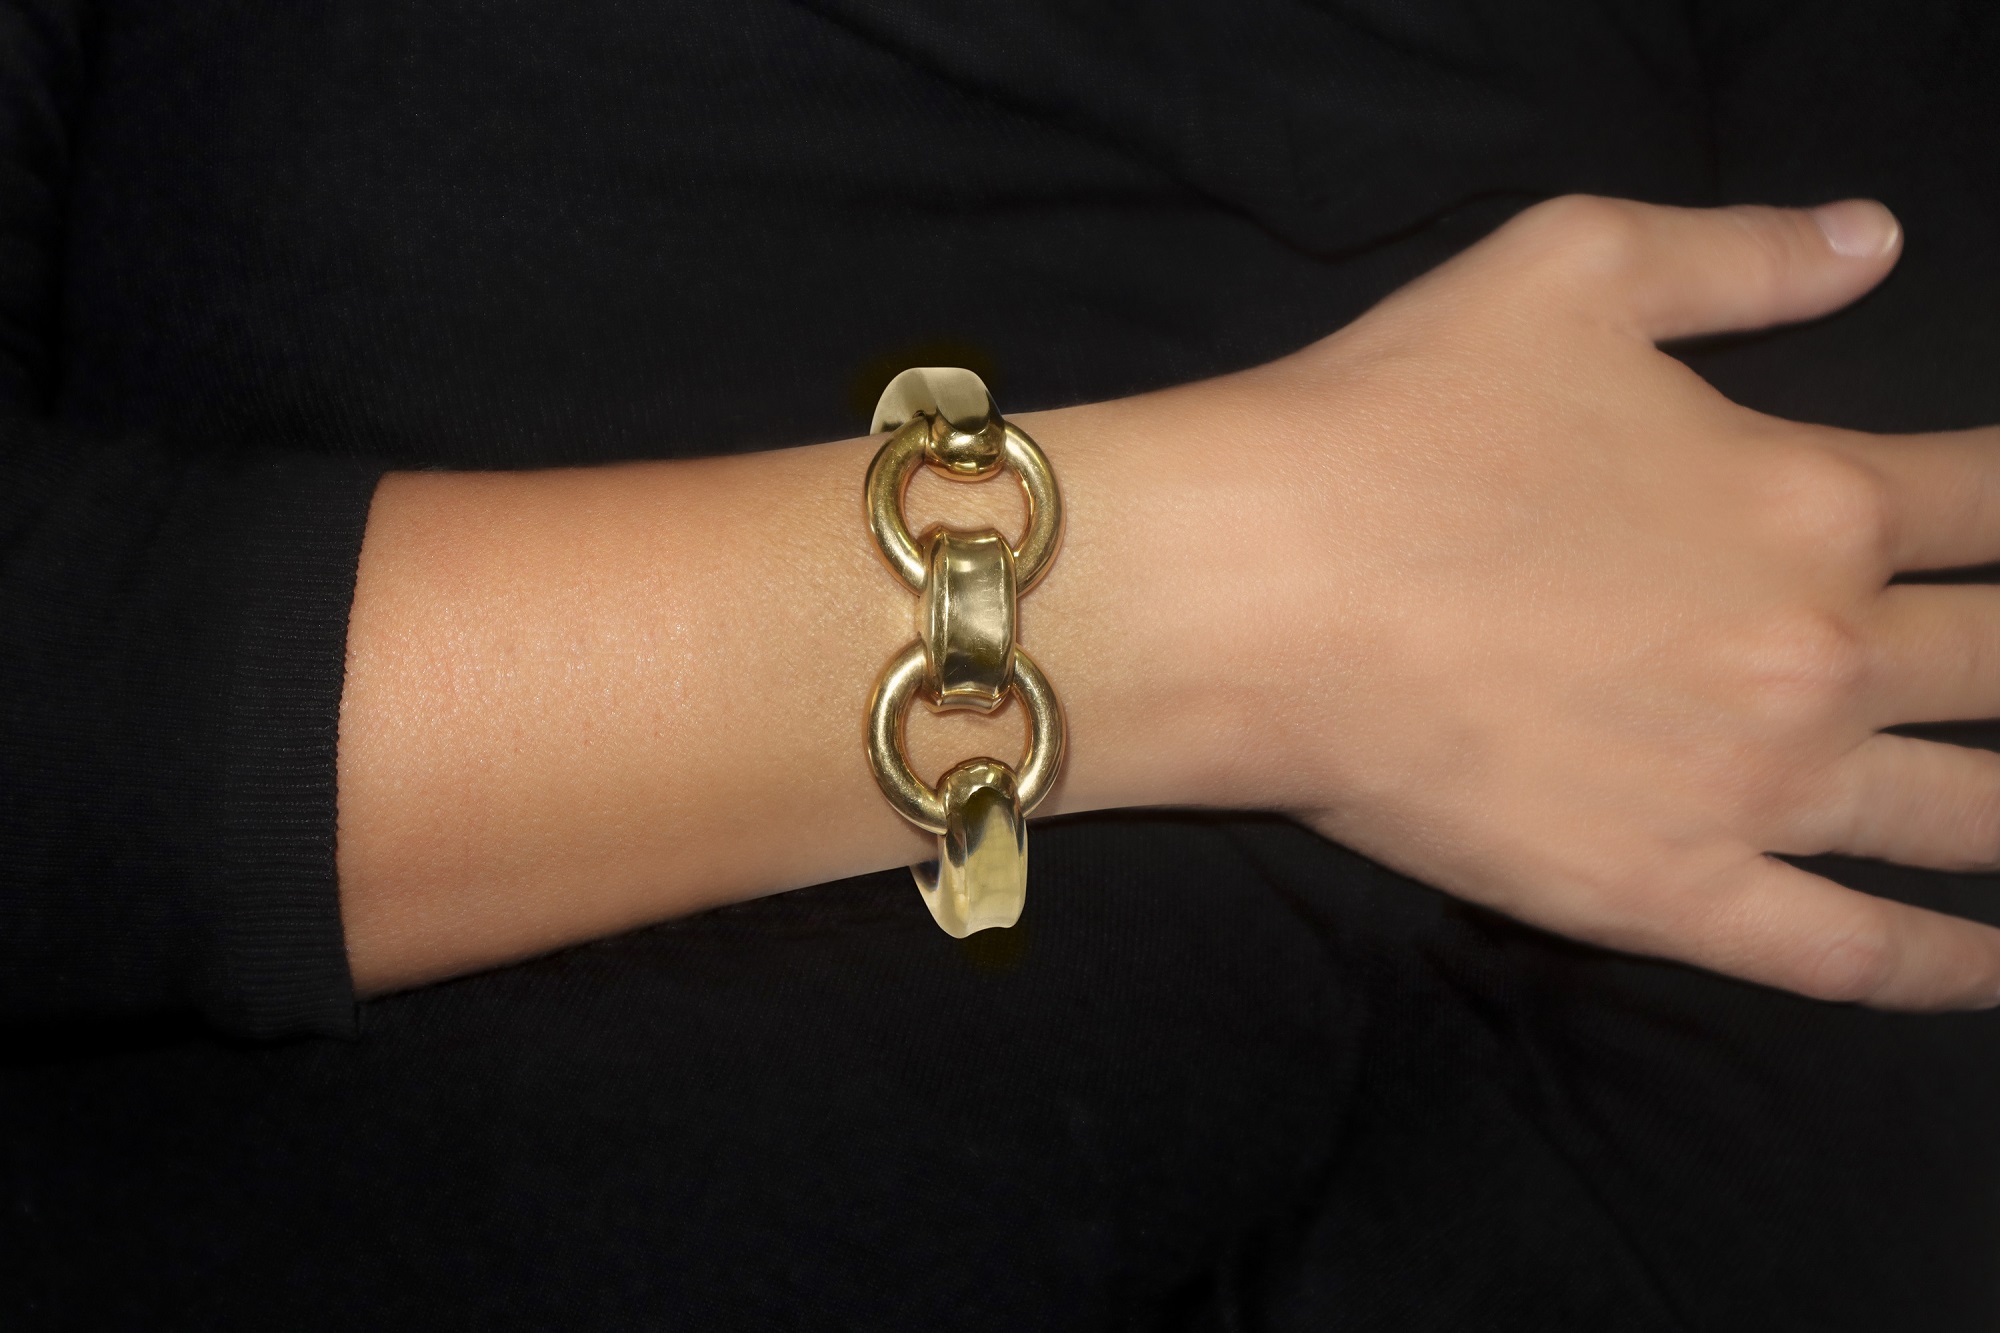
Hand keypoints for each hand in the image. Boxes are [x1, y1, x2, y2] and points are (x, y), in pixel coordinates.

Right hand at [1121, 196, 1999, 1009]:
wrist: (1255, 591)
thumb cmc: (1398, 419)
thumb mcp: (1573, 266)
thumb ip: (1743, 255)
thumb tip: (1876, 239)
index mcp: (1815, 496)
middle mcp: (1819, 651)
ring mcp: (1754, 791)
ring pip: (1964, 814)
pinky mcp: (1668, 896)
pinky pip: (1849, 955)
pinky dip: (1942, 969)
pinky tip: (1993, 967)